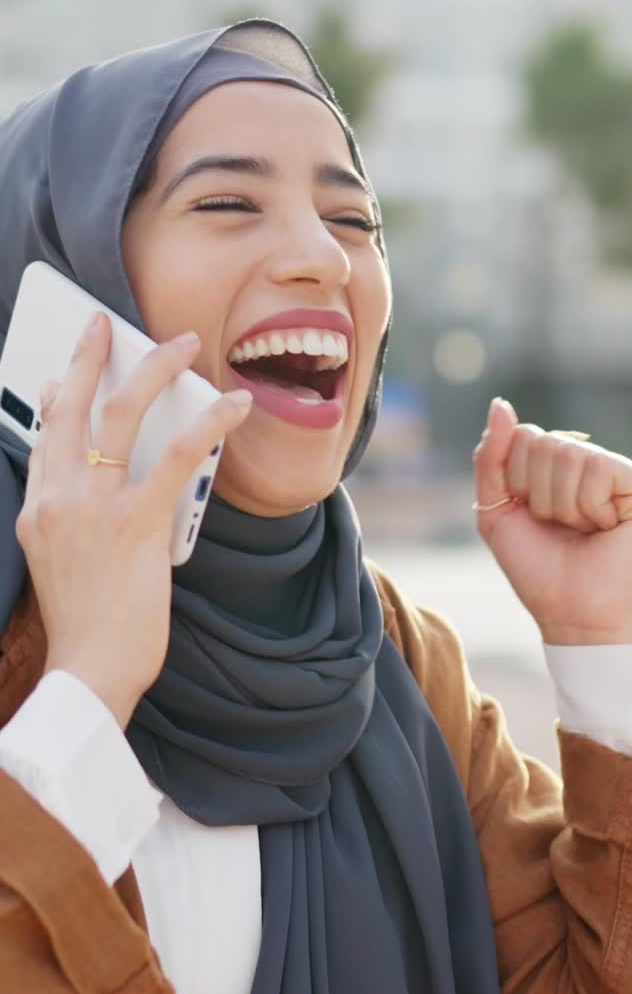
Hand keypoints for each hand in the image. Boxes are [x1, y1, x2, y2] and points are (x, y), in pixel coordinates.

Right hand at [16, 312, 252, 726]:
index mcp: (36, 507)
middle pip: (72, 406)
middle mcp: (58, 498)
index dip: (62, 393)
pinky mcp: (138, 523)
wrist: (89, 671)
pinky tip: (234, 406)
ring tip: (183, 345)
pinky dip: (210, 423)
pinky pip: (178, 455)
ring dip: (155, 369)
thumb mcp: (58, 561)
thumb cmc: (85, 622)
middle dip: (93, 355)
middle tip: (108, 322)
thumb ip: (71, 513)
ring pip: (122, 414)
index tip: (72, 370)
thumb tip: (98, 474)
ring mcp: (95, 507)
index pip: (46, 433)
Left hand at [472, 398, 631, 644]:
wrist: (570, 612)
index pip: (521, 435)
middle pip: (543, 440)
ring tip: (580, 529)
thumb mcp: (495, 509)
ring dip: (563, 503)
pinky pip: (600, 467)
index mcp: (553, 464)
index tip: (530, 514)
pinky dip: (590, 505)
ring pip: (570, 452)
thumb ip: (490, 456)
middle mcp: (588, 461)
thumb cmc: (535, 566)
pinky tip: (604, 526)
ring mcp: (619, 472)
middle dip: (537, 492)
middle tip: (558, 526)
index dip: (515, 479)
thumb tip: (500, 404)